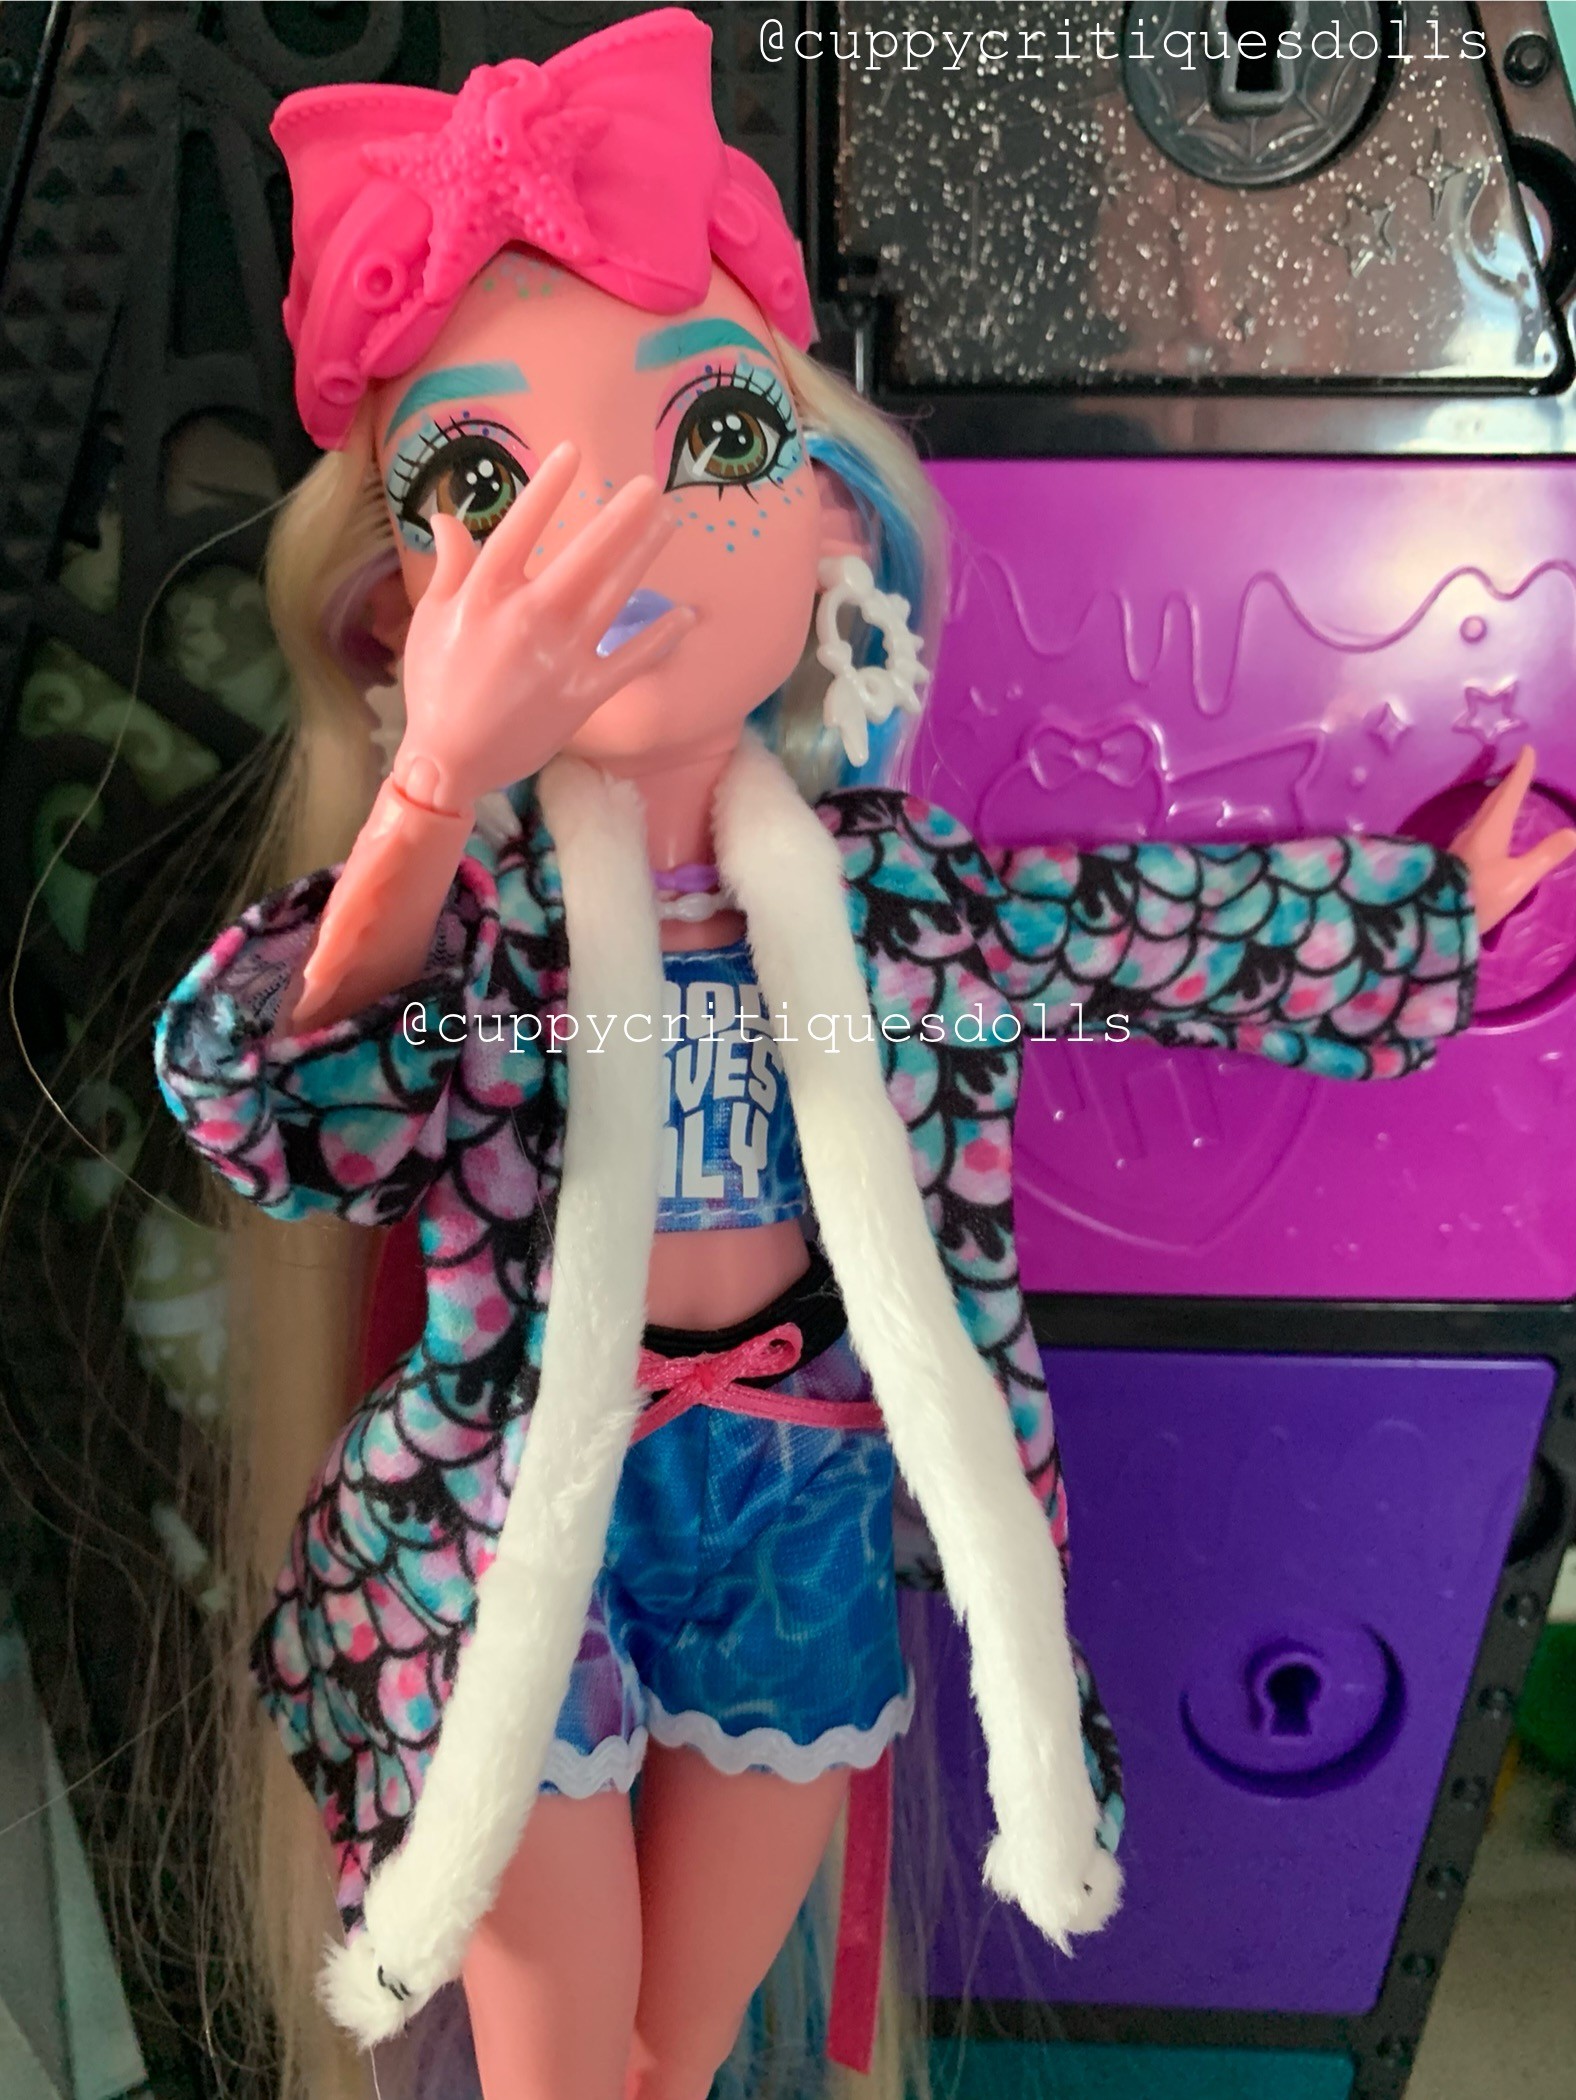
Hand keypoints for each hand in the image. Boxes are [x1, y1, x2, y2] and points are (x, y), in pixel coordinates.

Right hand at [393, 441, 693, 813]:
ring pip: (613, 596)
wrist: (449, 761)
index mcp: (486, 594)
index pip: (521, 526)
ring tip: (668, 524)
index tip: (572, 452)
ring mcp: (560, 656)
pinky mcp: (583, 694)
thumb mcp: (432, 618)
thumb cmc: (436, 686)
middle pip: (584, 556)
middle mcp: (528, 617)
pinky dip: (660, 639)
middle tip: (651, 486)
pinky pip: (630, 660)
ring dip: (644, 557)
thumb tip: (447, 517)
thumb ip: (450, 566)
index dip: (548, 488)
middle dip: (622, 518)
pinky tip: (685, 616)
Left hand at [1448, 745, 1575, 936]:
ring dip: (1497, 802)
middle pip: (1494, 802)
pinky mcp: (1454, 861)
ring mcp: (1461, 847)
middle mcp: (1473, 832)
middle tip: (1520, 767)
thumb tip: (1573, 832)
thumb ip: (1545, 855)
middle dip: (1509, 784)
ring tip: (1507, 795)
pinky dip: (1490, 820)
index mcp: (1491, 830)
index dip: (1520, 773)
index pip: (1509, 794)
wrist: (1433, 919)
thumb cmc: (1479, 896)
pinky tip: (1489, 831)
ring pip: (1484, 816)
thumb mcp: (1519, 878)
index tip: (1526, 750)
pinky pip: (1478, 830)